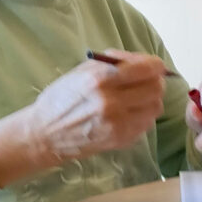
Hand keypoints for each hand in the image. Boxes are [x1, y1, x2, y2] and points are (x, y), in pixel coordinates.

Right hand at [0, 49, 168, 187]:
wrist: (45, 134)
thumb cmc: (60, 98)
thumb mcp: (81, 72)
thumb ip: (112, 64)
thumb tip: (141, 62)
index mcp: (99, 80)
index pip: (147, 69)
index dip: (155, 65)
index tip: (152, 66)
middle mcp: (111, 102)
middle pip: (157, 88)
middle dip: (154, 81)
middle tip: (145, 81)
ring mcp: (118, 124)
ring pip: (156, 107)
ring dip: (150, 99)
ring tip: (135, 98)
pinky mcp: (121, 140)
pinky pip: (146, 123)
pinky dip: (142, 115)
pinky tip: (127, 113)